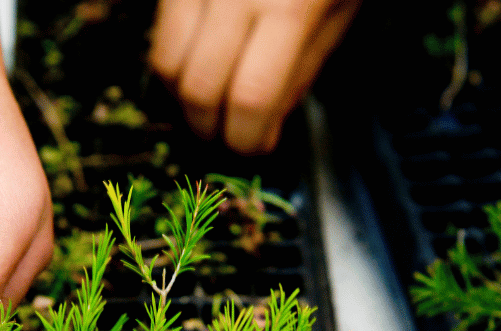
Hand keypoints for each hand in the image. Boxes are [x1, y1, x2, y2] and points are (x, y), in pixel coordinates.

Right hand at [149, 0, 360, 153]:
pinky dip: (174, 63)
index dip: (249, 140)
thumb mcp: (341, 8)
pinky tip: (200, 64)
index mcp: (291, 8)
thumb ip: (304, 66)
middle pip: (199, 90)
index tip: (258, 147)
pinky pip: (159, 34)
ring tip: (211, 104)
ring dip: (184, 100)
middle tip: (230, 136)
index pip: (253, 99)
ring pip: (165, 65)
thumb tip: (267, 124)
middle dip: (211, 130)